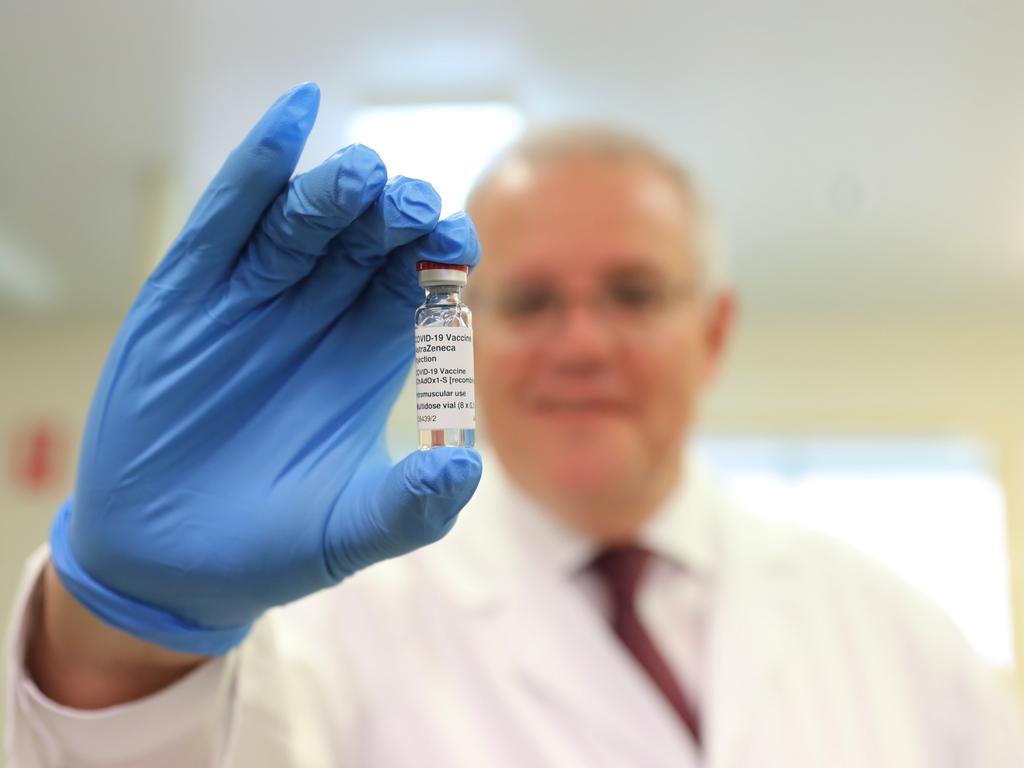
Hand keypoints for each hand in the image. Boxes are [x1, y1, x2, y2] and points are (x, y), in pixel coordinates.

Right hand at [48, 82, 481, 654]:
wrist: (169, 564)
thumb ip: (412, 505)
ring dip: (336, 191)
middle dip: (395, 216)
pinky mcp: (190, 293)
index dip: (438, 257)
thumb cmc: (270, 547)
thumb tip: (469, 466)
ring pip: (305, 220)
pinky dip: (255, 171)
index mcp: (370, 352)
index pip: (415, 282)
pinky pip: (228, 219)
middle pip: (368, 240)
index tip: (458, 247)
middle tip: (413, 208)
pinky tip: (288, 123)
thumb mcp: (349, 531)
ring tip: (363, 178)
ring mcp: (255, 296)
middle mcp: (319, 313)